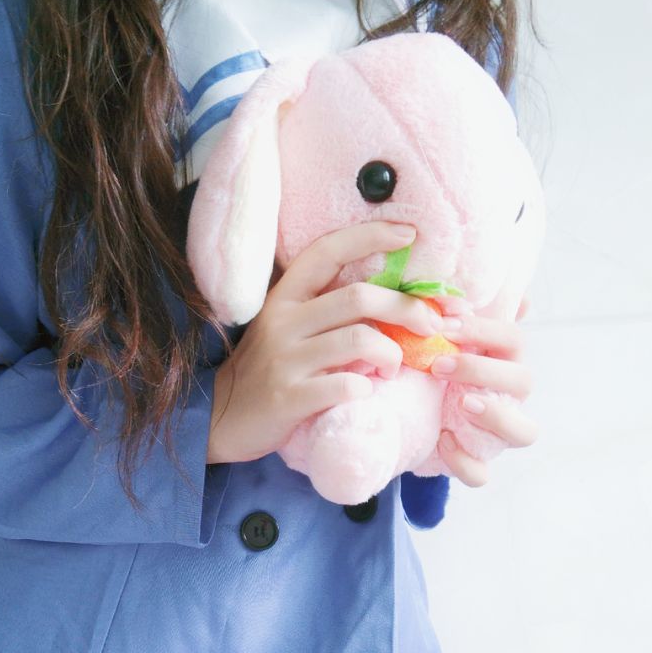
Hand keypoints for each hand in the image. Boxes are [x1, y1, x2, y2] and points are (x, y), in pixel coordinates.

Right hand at [205, 221, 443, 464]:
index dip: (370, 236)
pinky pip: (343, 386)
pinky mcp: (288, 397)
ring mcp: (284, 359)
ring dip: (392, 353)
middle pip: (358, 296)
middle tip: (431, 326)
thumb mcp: (289, 329)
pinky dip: (366, 389)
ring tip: (394, 367)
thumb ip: (328, 311)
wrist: (220, 418)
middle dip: (407, 307)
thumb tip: (393, 299)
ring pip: (358, 339)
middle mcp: (283, 321)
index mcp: (285, 297)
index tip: (409, 233)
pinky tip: (366, 393)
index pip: (328, 250)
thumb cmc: (268, 371)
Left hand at [429, 292, 536, 485]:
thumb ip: (459, 312)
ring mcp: (496, 432)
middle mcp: (508, 396)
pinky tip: (442, 441)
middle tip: (440, 365)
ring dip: (497, 417)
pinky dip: (465, 461)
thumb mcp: (435, 337)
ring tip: (462, 403)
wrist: (400, 414)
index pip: (514, 340)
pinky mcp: (474, 462)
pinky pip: (483, 473)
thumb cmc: (427, 369)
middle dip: (484, 370)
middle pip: (523, 382)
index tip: (446, 325)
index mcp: (502, 359)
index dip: (486, 331)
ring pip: (524, 432)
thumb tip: (514, 293)